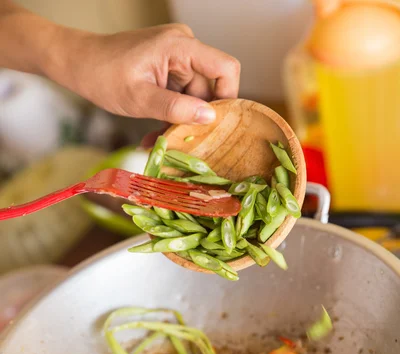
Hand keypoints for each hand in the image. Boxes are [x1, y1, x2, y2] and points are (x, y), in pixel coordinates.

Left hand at [48, 24, 240, 124]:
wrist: (78, 64)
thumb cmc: (102, 75)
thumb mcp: (140, 99)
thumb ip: (176, 108)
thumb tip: (209, 118)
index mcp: (180, 45)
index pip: (226, 68)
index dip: (228, 97)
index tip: (216, 125)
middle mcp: (184, 47)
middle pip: (210, 88)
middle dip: (196, 118)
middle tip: (181, 144)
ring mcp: (177, 59)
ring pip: (195, 97)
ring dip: (180, 122)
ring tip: (159, 141)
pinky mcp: (169, 70)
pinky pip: (181, 97)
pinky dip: (171, 115)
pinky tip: (155, 133)